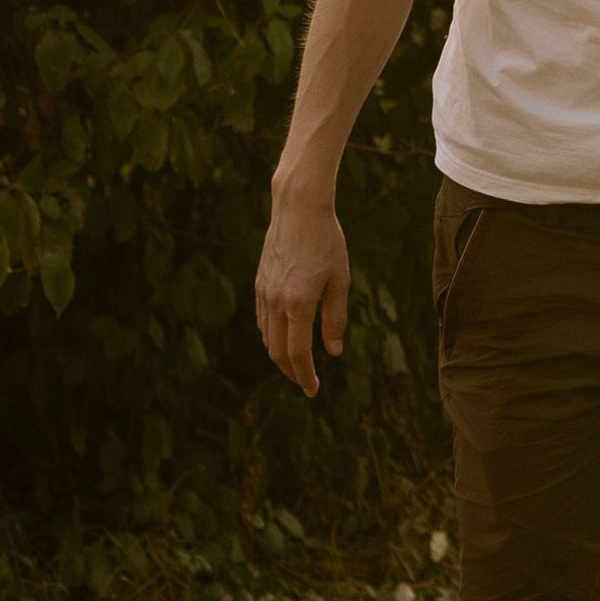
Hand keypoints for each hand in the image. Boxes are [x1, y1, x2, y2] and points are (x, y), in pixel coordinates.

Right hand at [257, 183, 350, 397]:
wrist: (298, 209)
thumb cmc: (327, 242)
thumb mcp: (340, 280)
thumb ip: (335, 318)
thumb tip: (333, 352)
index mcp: (298, 304)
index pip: (297, 354)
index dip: (305, 377)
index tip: (313, 391)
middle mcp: (275, 302)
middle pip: (277, 352)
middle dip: (292, 372)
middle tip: (307, 383)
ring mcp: (263, 293)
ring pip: (266, 338)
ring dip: (281, 355)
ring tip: (299, 363)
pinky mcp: (259, 284)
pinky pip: (262, 320)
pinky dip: (272, 336)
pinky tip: (286, 337)